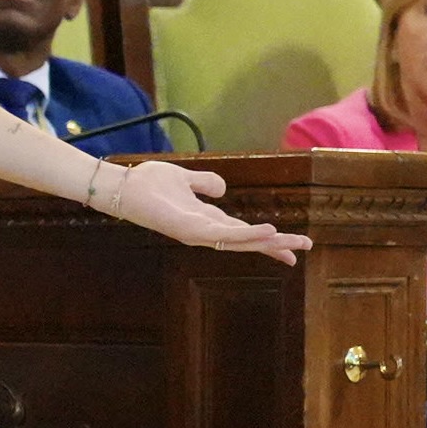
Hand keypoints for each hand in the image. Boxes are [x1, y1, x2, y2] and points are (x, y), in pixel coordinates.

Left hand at [97, 161, 311, 263]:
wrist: (121, 186)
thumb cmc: (147, 184)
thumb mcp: (185, 178)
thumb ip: (205, 183)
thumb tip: (224, 189)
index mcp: (206, 219)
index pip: (243, 232)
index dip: (267, 238)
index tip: (293, 243)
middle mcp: (203, 230)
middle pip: (246, 242)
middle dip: (275, 246)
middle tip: (305, 248)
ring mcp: (197, 233)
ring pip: (239, 242)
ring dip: (268, 243)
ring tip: (294, 243)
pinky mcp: (189, 230)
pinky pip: (224, 235)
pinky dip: (247, 236)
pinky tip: (268, 232)